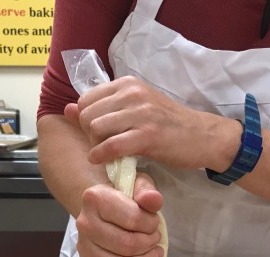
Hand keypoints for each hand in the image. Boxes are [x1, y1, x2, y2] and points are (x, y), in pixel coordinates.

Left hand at [64, 76, 239, 171]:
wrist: (202, 136)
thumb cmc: (169, 126)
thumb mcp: (135, 109)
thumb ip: (102, 107)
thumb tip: (67, 108)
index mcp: (128, 84)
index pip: (86, 100)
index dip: (86, 120)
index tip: (99, 133)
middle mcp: (132, 94)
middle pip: (88, 115)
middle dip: (90, 135)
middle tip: (104, 146)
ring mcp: (141, 113)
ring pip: (96, 129)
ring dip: (97, 146)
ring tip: (109, 153)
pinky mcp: (148, 135)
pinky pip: (111, 145)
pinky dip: (102, 155)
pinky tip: (103, 160)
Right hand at [76, 172, 164, 256]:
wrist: (101, 209)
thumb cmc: (123, 198)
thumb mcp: (137, 185)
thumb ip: (147, 191)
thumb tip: (153, 200)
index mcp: (95, 199)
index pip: (133, 219)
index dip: (151, 225)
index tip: (155, 223)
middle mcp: (85, 225)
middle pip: (126, 246)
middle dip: (149, 245)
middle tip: (156, 240)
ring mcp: (84, 249)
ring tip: (155, 254)